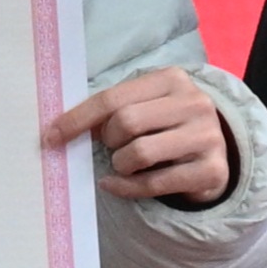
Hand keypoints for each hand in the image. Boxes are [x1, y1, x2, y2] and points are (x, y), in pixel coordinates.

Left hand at [52, 68, 236, 205]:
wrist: (215, 154)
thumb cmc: (166, 127)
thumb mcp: (145, 107)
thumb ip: (112, 110)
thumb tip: (60, 128)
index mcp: (172, 79)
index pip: (112, 98)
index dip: (77, 119)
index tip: (51, 136)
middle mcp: (194, 103)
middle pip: (126, 122)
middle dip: (108, 141)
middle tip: (112, 147)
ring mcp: (207, 136)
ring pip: (139, 153)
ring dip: (120, 164)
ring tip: (124, 163)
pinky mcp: (212, 170)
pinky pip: (154, 183)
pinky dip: (126, 187)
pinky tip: (116, 184)